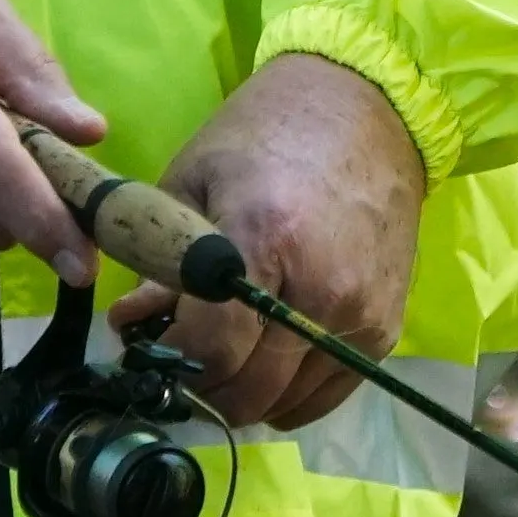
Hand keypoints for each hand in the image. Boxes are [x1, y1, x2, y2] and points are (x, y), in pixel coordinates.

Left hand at [109, 52, 425, 431]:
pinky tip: (262, 366)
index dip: (170, 362)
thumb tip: (131, 324)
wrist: (366, 110)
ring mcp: (360, 316)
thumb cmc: (268, 133)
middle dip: (199, 388)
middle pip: (249, 390)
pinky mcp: (386, 330)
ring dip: (242, 397)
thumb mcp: (195, 178)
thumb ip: (160, 259)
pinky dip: (286, 396)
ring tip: (219, 361)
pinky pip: (326, 396)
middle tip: (177, 365)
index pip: (213, 348)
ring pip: (285, 406)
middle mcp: (321, 290)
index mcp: (265, 241)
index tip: (148, 351)